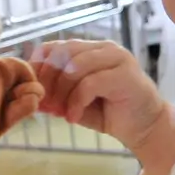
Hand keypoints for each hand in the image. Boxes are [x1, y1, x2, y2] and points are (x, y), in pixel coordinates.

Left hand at [30, 41, 165, 143]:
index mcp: (88, 49)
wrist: (144, 127)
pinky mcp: (125, 74)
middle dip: (48, 82)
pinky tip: (73, 118)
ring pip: (74, 67)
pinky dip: (76, 103)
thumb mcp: (74, 102)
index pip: (52, 46)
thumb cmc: (109, 113)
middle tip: (46, 107)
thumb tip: (30, 92)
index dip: (38, 68)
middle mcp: (103, 48)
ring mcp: (116, 58)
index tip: (33, 92)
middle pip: (61, 54)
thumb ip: (54, 94)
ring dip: (62, 94)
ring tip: (61, 114)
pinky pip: (90, 83)